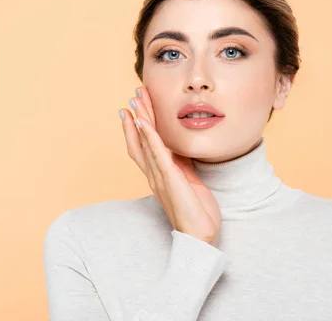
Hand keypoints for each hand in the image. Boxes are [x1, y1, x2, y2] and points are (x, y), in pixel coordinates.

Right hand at [119, 86, 222, 247]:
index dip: (138, 127)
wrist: (199, 235)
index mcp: (158, 175)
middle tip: (132, 96)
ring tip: (135, 101)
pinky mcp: (169, 178)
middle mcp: (154, 174)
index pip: (144, 146)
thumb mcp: (189, 181)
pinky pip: (156, 153)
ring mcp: (159, 176)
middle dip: (136, 116)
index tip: (135, 109)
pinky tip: (144, 121)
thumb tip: (180, 149)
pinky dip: (149, 136)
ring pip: (145, 142)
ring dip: (140, 119)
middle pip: (139, 140)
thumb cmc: (195, 211)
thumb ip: (181, 165)